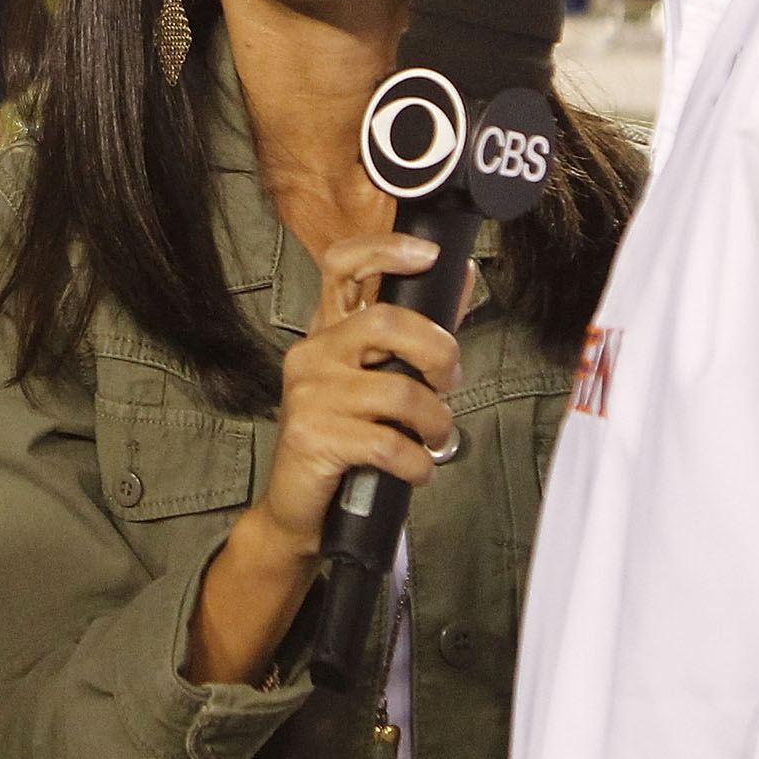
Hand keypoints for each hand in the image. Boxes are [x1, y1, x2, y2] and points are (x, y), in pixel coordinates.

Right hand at [256, 233, 462, 555]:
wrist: (299, 507)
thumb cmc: (343, 438)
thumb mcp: (374, 379)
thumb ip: (415, 333)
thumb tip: (460, 277)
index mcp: (327, 333)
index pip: (342, 266)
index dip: (386, 250)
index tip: (429, 256)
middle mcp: (312, 354)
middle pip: (387, 322)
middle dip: (438, 351)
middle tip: (449, 381)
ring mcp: (310, 394)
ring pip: (399, 392)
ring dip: (435, 422)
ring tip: (434, 437)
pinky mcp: (314, 437)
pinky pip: (390, 444)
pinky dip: (418, 463)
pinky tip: (416, 469)